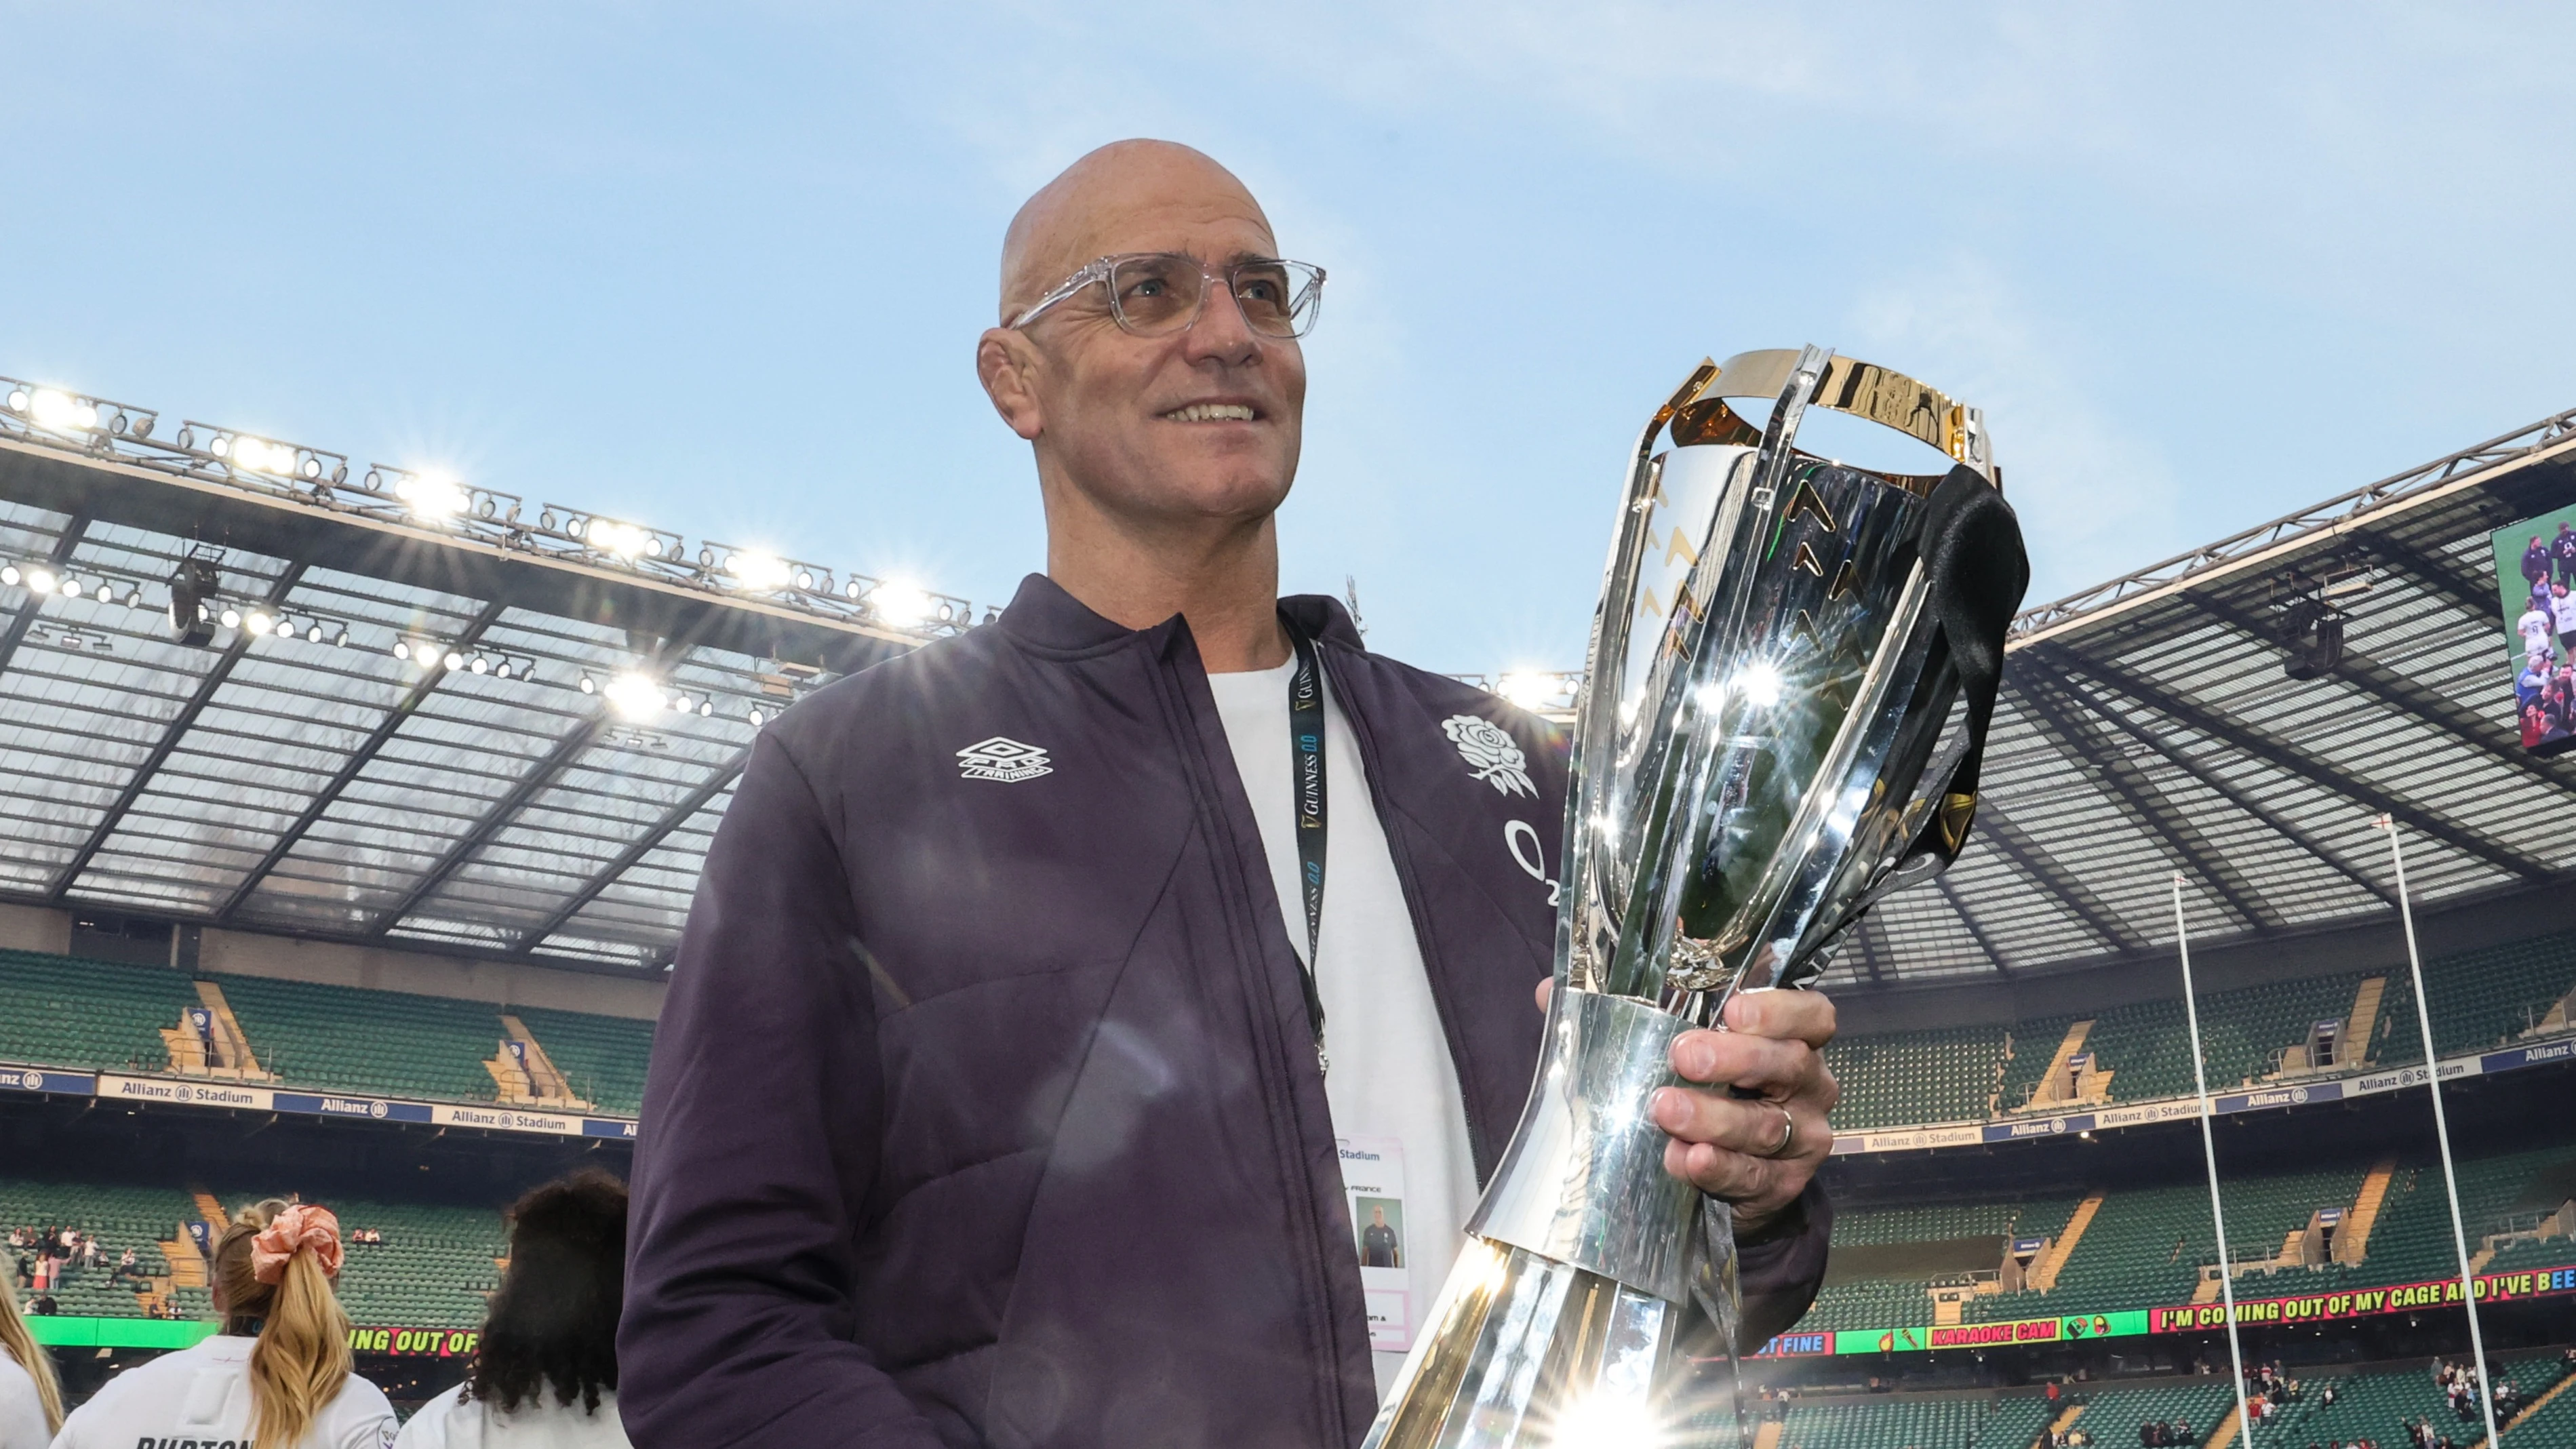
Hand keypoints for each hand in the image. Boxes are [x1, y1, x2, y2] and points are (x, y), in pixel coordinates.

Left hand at [1534, 979, 1836, 1236]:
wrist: (1730, 1174)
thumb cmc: (1703, 1088)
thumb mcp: (1673, 1046)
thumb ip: (1625, 1013)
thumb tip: (1550, 990)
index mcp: (1792, 1037)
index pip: (1811, 1014)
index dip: (1779, 1008)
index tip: (1733, 1008)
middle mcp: (1808, 1084)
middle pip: (1788, 1063)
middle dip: (1737, 1058)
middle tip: (1683, 1055)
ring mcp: (1801, 1137)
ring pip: (1766, 1124)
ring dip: (1714, 1118)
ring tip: (1665, 1111)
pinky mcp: (1783, 1184)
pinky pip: (1753, 1176)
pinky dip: (1717, 1168)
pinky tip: (1685, 1161)